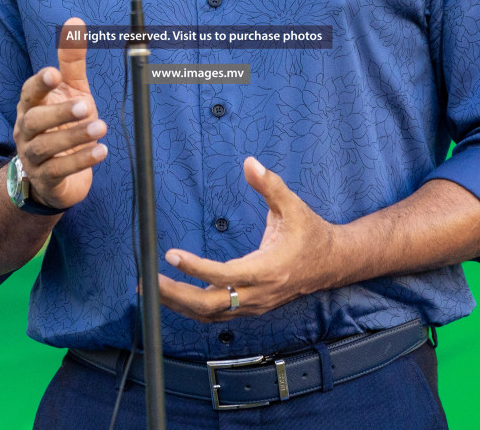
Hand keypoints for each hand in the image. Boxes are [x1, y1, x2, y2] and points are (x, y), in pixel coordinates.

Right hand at [12, 17, 107, 210]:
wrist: (57, 177)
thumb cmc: (64, 125)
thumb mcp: (71, 91)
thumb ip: (71, 61)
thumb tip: (75, 21)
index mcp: (30, 107)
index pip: (28, 93)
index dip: (39, 83)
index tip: (55, 73)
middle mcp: (26, 132)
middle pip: (33, 122)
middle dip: (59, 113)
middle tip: (86, 105)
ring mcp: (33, 158)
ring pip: (46, 148)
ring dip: (74, 137)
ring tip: (101, 127)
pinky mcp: (46, 180)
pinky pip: (58, 172)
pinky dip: (80, 161)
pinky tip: (102, 151)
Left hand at [158, 157, 336, 321]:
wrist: (331, 263)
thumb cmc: (310, 233)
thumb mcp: (293, 205)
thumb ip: (269, 184)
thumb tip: (249, 163)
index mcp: (268, 269)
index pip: (225, 275)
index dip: (197, 268)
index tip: (171, 255)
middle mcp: (259, 294)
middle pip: (211, 304)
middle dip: (176, 294)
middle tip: (148, 281)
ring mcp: (255, 305)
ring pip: (211, 314)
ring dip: (178, 304)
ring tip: (149, 290)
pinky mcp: (251, 308)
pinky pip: (217, 314)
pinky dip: (192, 308)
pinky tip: (173, 297)